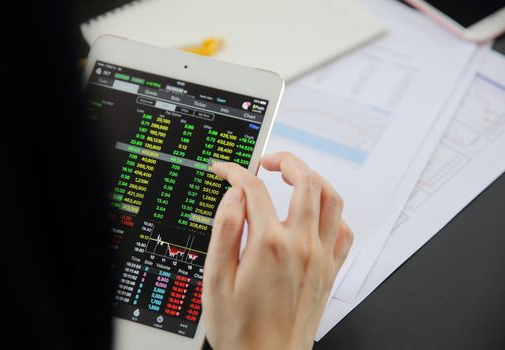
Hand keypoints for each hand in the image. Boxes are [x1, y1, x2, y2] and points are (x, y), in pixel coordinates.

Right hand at [203, 152, 352, 349]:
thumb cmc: (241, 329)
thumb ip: (225, 231)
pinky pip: (345, 231)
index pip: (254, 190)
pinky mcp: (330, 271)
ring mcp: (321, 257)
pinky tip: (318, 215)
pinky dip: (334, 214)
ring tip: (296, 176)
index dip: (236, 172)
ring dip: (315, 179)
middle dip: (286, 160)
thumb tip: (234, 196)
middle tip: (268, 161)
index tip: (225, 170)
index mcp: (269, 245)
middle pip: (304, 181)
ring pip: (332, 199)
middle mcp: (301, 246)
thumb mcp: (217, 280)